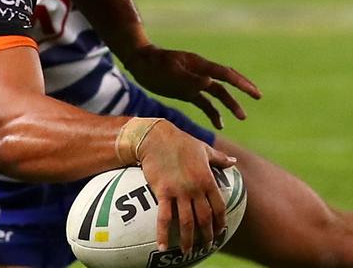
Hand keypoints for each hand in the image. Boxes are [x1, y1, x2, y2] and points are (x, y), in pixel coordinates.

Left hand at [125, 45, 261, 128]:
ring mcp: (193, 82)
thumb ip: (189, 78)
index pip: (225, 74)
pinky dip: (212, 112)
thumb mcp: (170, 71)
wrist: (139, 61)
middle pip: (225, 83)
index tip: (255, 94)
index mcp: (199, 65)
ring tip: (241, 117)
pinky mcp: (186, 91)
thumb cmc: (154, 63)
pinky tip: (219, 124)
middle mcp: (199, 73)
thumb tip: (209, 83)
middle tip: (257, 98)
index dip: (242, 83)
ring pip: (216, 94)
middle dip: (242, 90)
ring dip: (228, 105)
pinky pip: (204, 102)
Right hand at [138, 120, 236, 254]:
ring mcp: (179, 191)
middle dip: (206, 236)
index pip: (218, 207)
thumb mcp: (203, 148)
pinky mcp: (163, 192)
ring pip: (187, 222)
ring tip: (187, 252)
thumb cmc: (180, 141)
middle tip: (205, 247)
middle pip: (204, 218)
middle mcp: (196, 188)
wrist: (155, 137)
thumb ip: (219, 158)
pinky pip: (164, 217)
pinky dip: (163, 234)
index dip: (220, 222)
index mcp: (207, 179)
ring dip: (188, 240)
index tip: (220, 233)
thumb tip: (234, 161)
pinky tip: (163, 246)